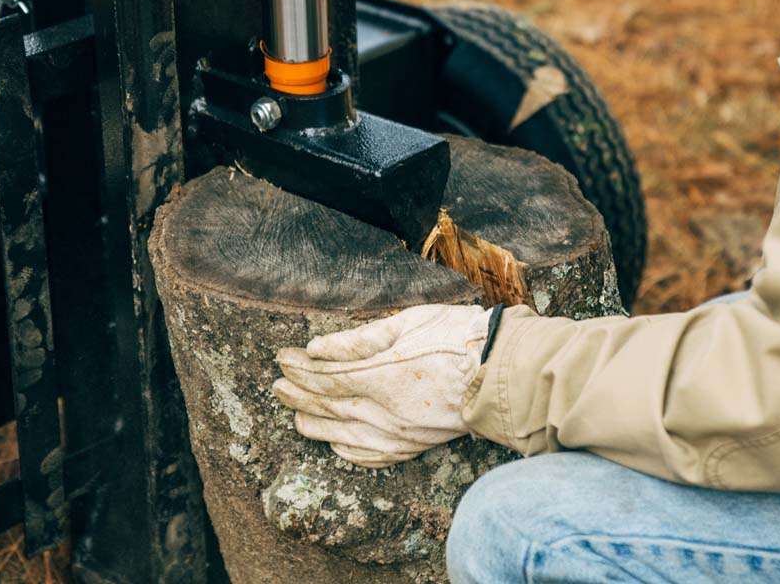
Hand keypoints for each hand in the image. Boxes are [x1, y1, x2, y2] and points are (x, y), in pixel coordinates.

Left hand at [273, 304, 491, 467]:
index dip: (300, 368)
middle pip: (330, 404)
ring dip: (315, 424)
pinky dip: (348, 451)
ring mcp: (401, 434)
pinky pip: (372, 456)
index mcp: (383, 376)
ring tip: (293, 415)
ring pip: (345, 434)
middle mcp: (386, 411)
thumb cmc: (458, 335)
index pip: (327, 375)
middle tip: (276, 386)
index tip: (282, 358)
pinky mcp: (416, 445)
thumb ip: (359, 339)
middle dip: (299, 393)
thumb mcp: (407, 322)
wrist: (504, 371)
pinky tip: (335, 444)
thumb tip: (317, 348)